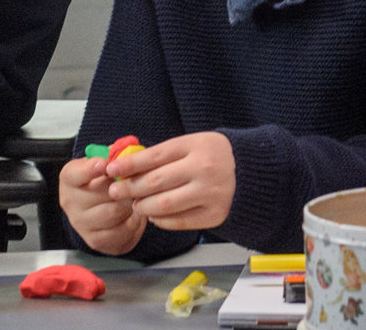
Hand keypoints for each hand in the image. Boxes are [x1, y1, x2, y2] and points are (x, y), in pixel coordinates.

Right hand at [58, 154, 146, 255]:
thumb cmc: (101, 181)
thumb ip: (113, 154)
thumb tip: (128, 148)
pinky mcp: (95, 240)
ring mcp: (81, 223)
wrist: (98, 209)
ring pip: (113, 212)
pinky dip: (133, 221)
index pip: (75, 174)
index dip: (90, 169)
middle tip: (136, 181)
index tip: (104, 164)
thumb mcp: (103, 162)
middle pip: (100, 193)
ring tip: (136, 197)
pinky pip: (121, 230)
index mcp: (69, 178)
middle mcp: (70, 202)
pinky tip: (134, 213)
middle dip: (122, 186)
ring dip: (129, 203)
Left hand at [104, 132, 235, 231]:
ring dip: (143, 206)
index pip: (154, 156)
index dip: (129, 164)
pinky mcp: (215, 215)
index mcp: (196, 146)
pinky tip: (153, 215)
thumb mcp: (194, 143)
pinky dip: (161, 220)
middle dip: (130, 187)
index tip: (112, 168)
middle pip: (156, 182)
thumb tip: (129, 167)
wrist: (254, 172)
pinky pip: (179, 221)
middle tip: (115, 191)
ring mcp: (210, 194)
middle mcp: (203, 169)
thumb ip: (166, 154)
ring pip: (164, 204)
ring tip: (135, 204)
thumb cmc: (216, 155)